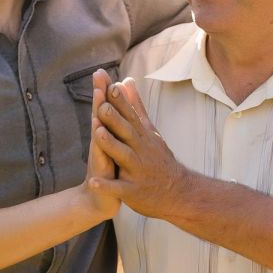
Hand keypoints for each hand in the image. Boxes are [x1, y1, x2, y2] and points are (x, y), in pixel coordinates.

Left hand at [87, 77, 191, 219]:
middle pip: (127, 133)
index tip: (112, 85)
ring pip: (124, 156)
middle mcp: (141, 151)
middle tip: (102, 106)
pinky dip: (106, 186)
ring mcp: (137, 171)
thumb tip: (126, 80)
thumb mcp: (149, 131)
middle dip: (115, 120)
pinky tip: (93, 182)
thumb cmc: (158, 159)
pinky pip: (118, 188)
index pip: (131, 116)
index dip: (121, 102)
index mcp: (142, 136)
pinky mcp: (133, 191)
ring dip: (111, 146)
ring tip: (97, 134)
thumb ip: (135, 106)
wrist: (178, 192)